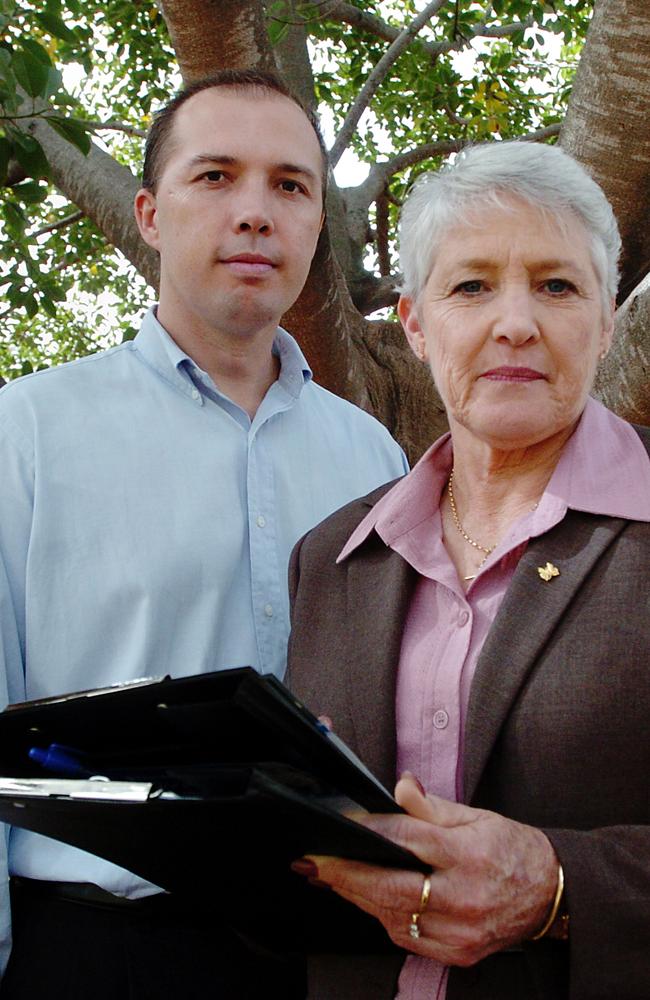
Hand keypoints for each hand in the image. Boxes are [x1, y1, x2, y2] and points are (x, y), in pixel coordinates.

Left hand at [296, 775, 558, 966]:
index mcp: (469, 855)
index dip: (369, 830)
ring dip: (358, 896)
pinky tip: (369, 899)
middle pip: (391, 887)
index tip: (341, 824)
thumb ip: (432, 806)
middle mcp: (464, 898)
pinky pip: (407, 937)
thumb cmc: (510, 849)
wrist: (549, 894)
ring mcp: (461, 932)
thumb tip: (400, 787)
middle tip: (313, 861)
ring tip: (331, 877)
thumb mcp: (476, 816)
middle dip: (345, 874)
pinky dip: (383, 916)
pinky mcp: (458, 954)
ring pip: (394, 915)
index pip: (407, 840)